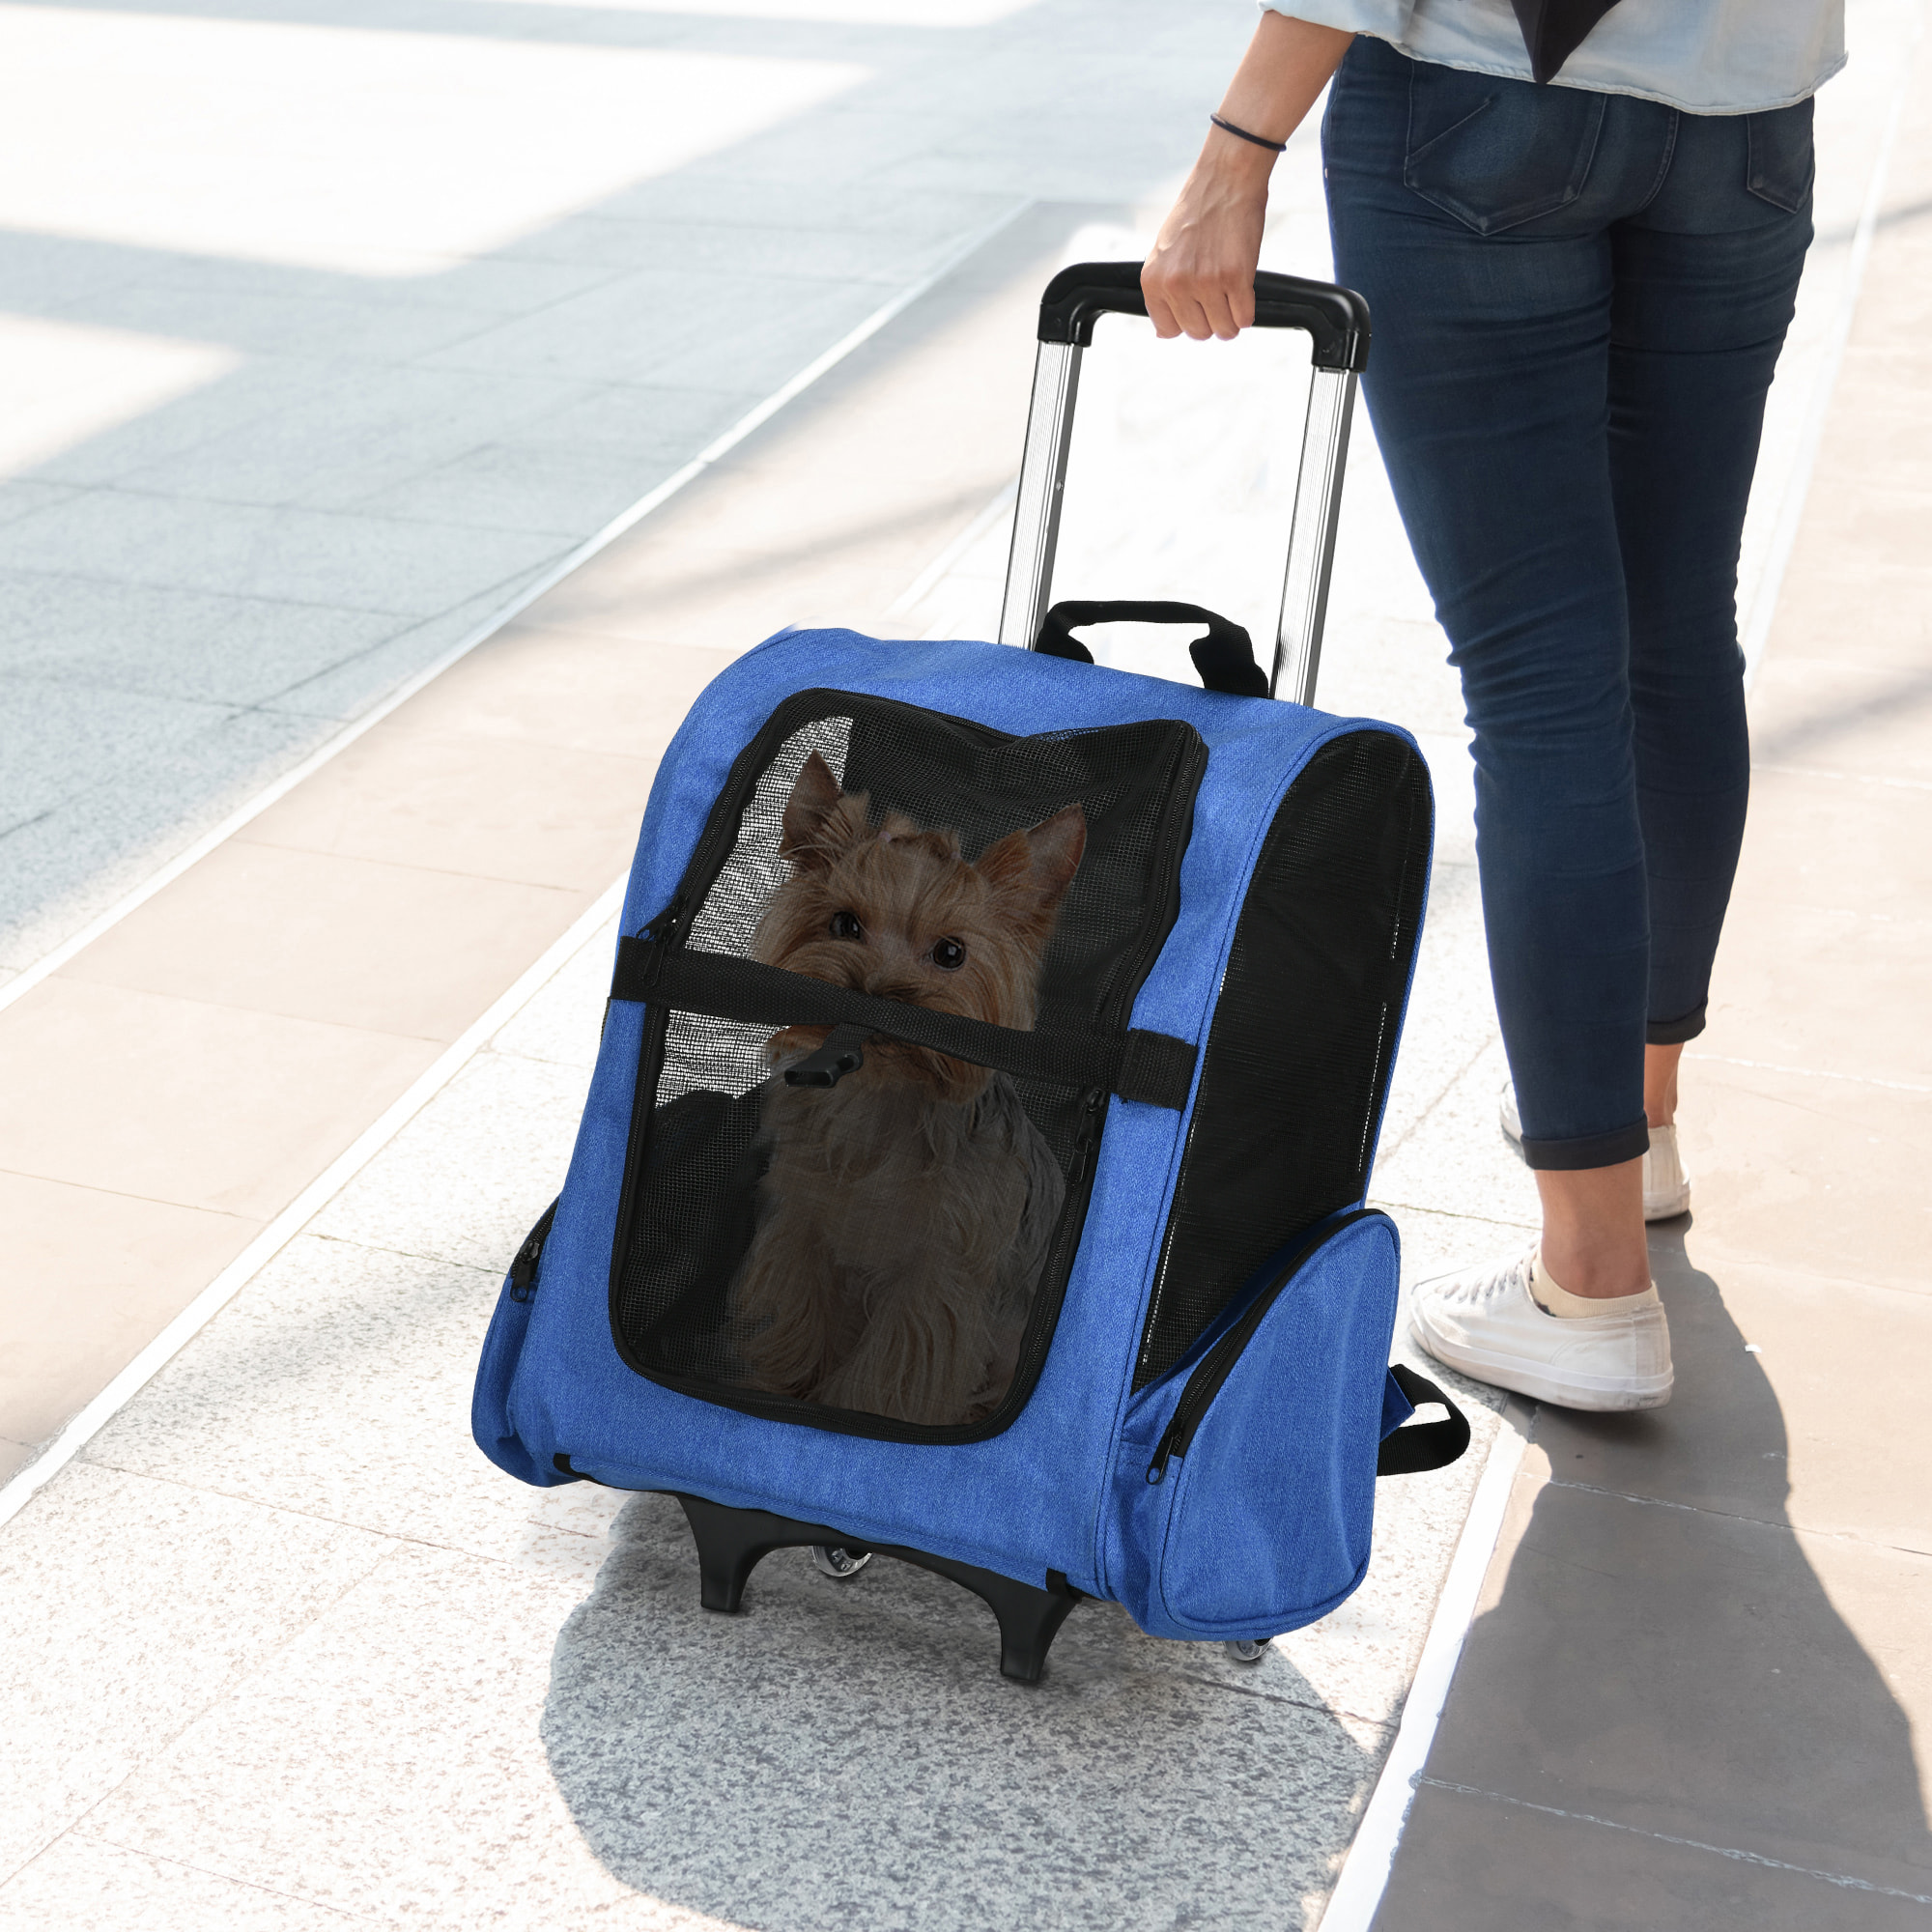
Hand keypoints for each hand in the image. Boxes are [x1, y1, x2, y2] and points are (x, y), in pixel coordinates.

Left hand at [1143, 139, 1270, 340]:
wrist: (1225, 178)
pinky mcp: (1235, 277)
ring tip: (1231, 290)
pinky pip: (1244, 318)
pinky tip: (1243, 287)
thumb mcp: (1164, 253)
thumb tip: (1162, 333)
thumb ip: (1162, 292)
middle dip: (1211, 318)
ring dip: (1231, 317)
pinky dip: (1247, 310)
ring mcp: (1205, 282)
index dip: (1186, 320)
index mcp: (1153, 280)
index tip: (1196, 304)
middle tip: (1218, 292)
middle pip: (1198, 333)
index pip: (1168, 330)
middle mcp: (1176, 285)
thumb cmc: (1197, 212)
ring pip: (1223, 330)